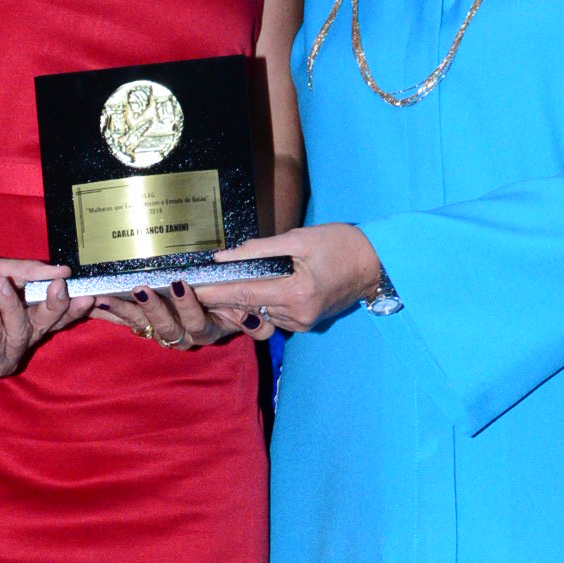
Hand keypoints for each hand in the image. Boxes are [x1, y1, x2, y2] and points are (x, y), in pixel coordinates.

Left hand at [0, 257, 71, 377]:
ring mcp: (5, 353)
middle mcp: (20, 335)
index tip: (86, 289)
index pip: (56, 310)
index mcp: (25, 312)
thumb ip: (25, 271)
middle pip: (48, 324)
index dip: (73, 302)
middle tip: (59, 288)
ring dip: (13, 308)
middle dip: (56, 306)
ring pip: (24, 332)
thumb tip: (63, 271)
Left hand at [91, 278, 246, 348]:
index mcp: (207, 329)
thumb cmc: (233, 306)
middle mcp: (184, 335)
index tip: (180, 285)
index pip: (198, 321)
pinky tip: (94, 303)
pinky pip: (127, 321)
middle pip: (167, 327)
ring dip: (125, 311)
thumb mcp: (246, 312)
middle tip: (141, 287)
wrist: (222, 314)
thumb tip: (256, 319)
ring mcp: (163, 332)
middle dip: (153, 307)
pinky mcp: (146, 327)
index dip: (188, 306)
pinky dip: (110, 312)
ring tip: (108, 296)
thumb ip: (253, 319)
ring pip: (143, 326)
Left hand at [190, 223, 382, 340]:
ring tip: (217, 286)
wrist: (374, 264)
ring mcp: (301, 323)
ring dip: (238, 300)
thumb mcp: (298, 238)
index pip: (243, 292)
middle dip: (220, 297)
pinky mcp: (304, 324)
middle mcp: (297, 314)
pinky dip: (258, 302)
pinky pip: (272, 314)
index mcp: (296, 292)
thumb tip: (223, 257)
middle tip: (193, 287)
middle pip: (247, 305)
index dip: (213, 290)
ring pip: (257, 312)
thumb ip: (259, 250)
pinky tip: (250, 290)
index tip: (189, 287)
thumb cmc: (340, 244)